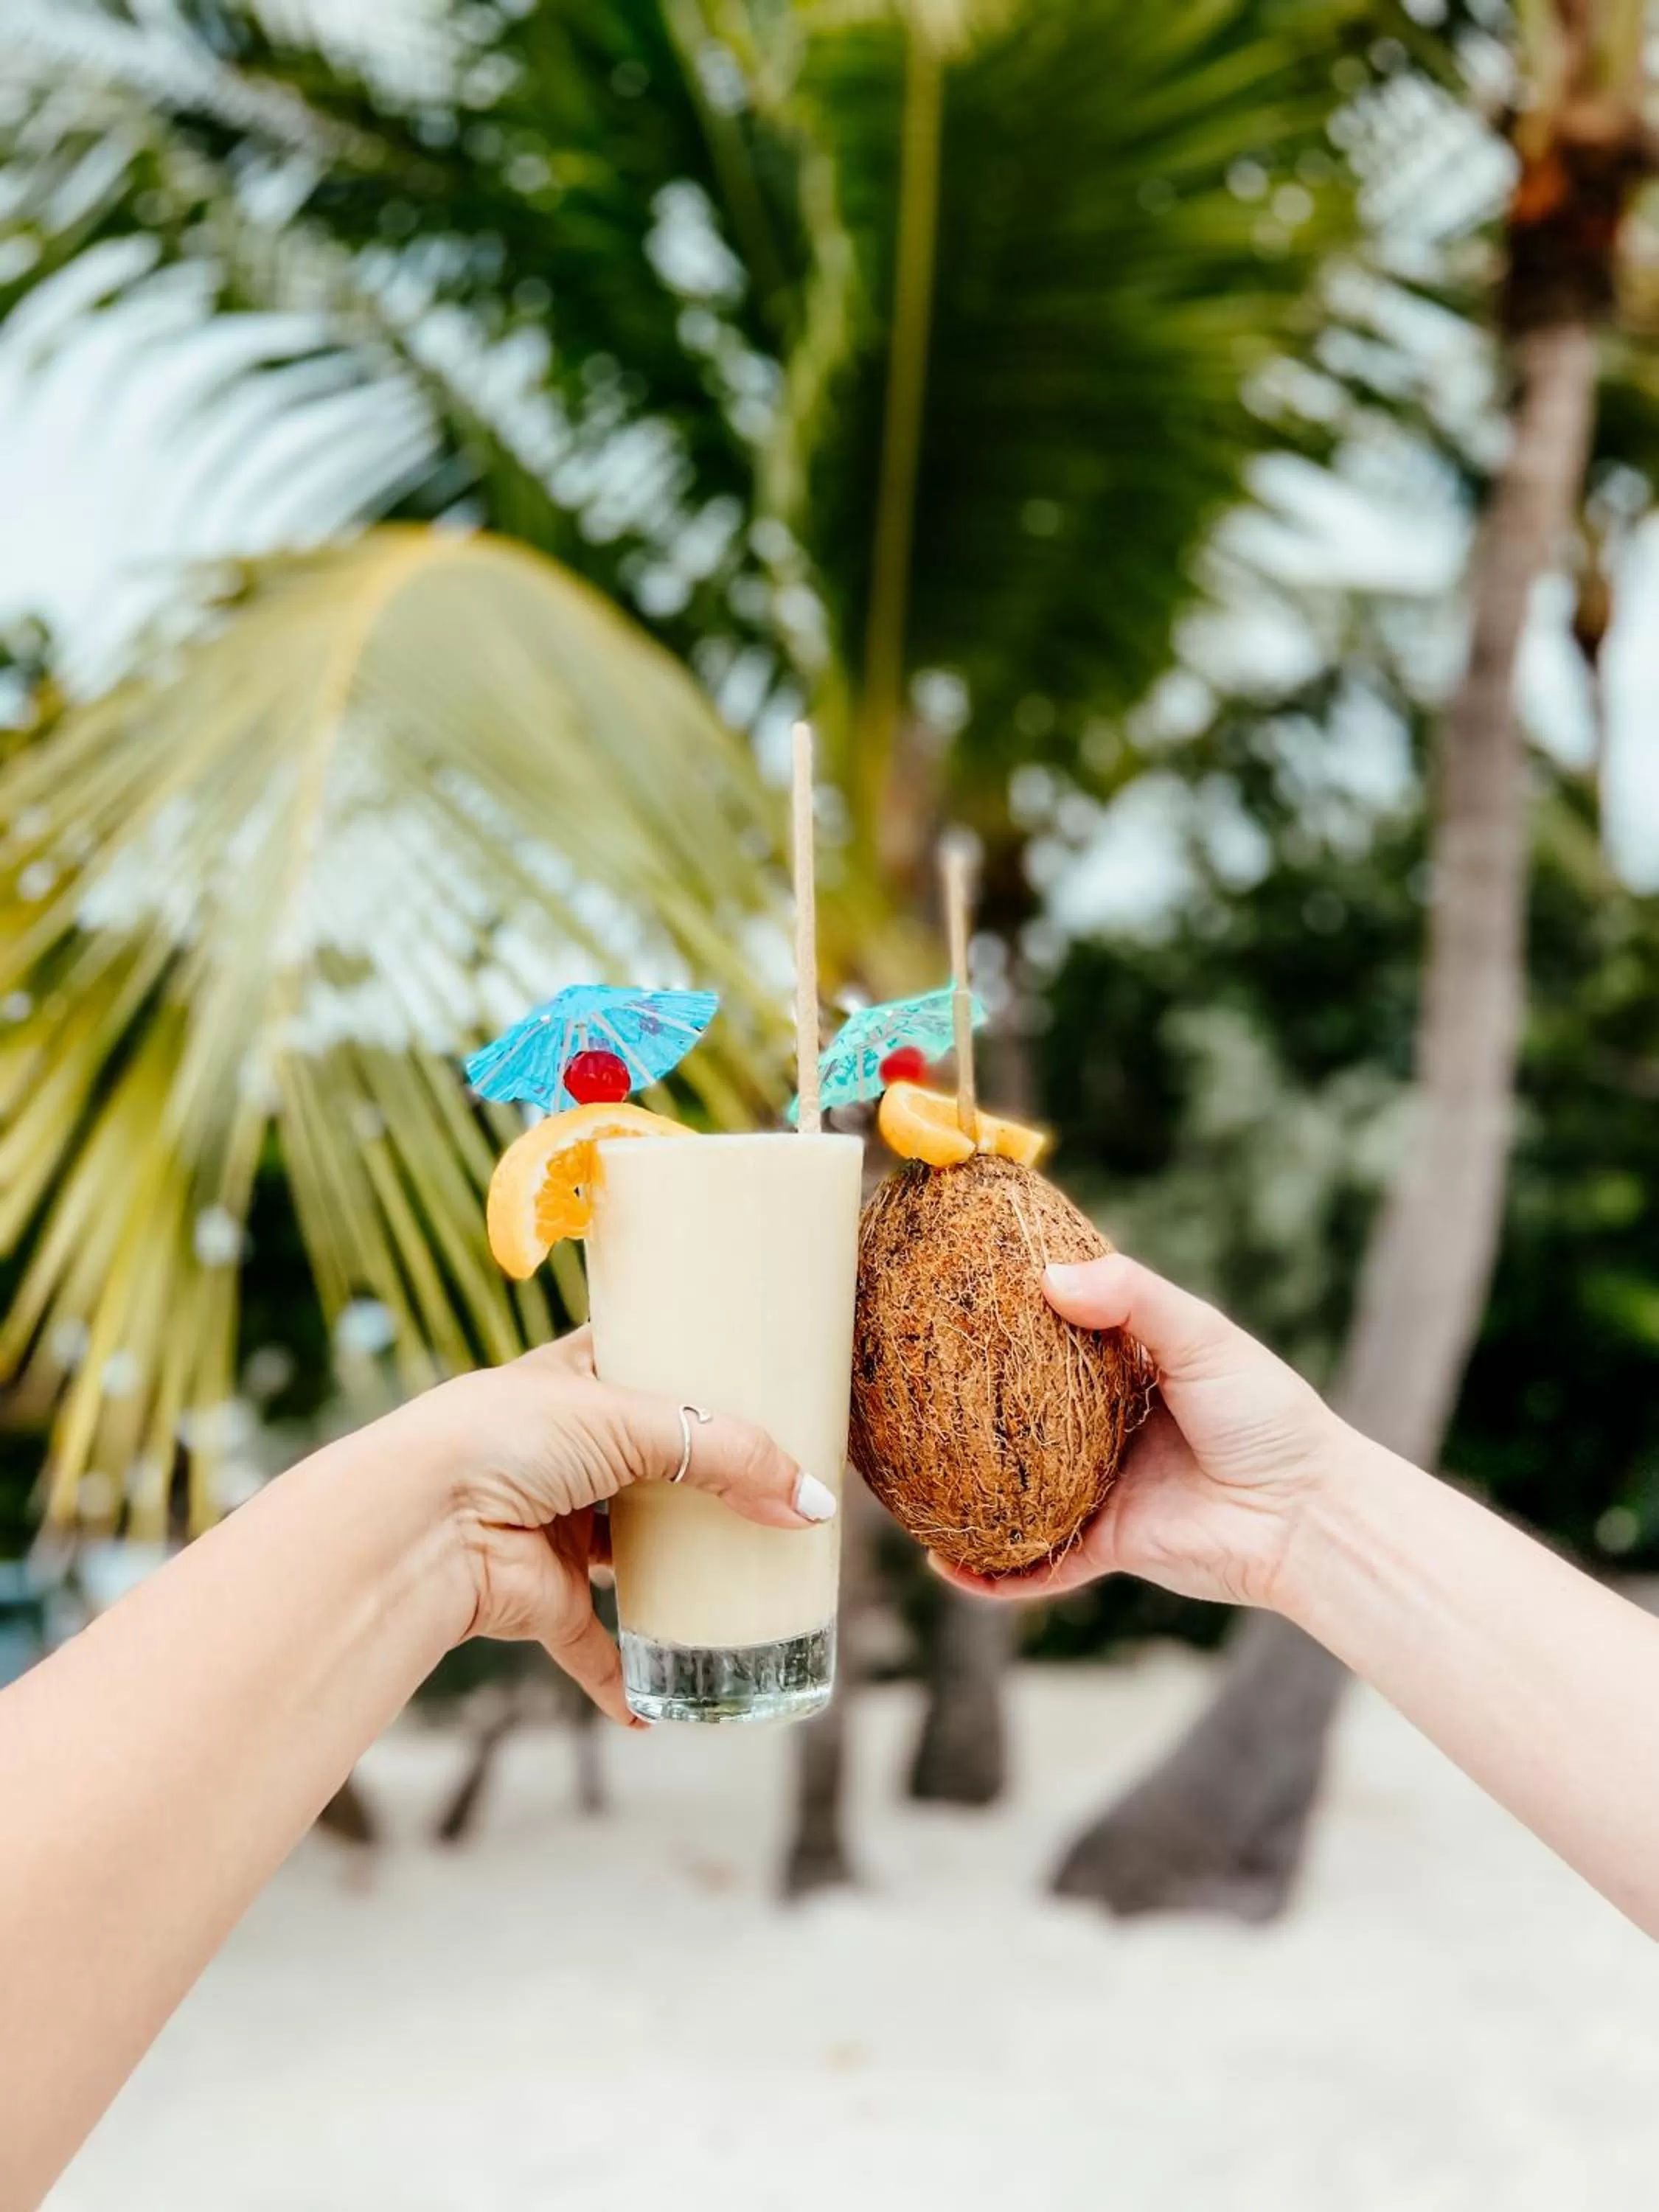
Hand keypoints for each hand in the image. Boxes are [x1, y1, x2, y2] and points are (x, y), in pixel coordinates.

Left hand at [411, 1330, 834, 1724]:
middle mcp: (564, 1452)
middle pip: (650, 1464)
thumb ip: (728, 1456)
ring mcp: (555, 1528)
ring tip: (747, 1572)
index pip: (640, 1362)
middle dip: (703, 1479)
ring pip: (628, 1553)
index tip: (753, 1376)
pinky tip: (663, 1706)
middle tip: (774, 1484)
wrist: (419, 1526)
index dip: (690, 1367)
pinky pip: (595, 1647)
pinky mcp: (545, 1598)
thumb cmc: (507, 1439)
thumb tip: (811, 1505)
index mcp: (572, 1381)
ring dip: (674, 1569)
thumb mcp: (631, 1421)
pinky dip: (627, 1678)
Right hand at [933, 1255, 1347, 1610]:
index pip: (1047, 1339)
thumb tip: (1050, 1278)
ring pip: (1014, 1492)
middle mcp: (1102, 1430)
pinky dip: (991, 1572)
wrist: (1307, 1515)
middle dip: (962, 1408)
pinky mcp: (1105, 1546)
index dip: (999, 1322)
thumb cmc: (1267, 1415)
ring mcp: (1100, 1490)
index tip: (946, 1296)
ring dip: (963, 1490)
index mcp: (1124, 1371)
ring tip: (901, 1479)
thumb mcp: (1202, 1337)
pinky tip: (945, 1562)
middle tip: (900, 1386)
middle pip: (1016, 1416)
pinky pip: (1035, 1564)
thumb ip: (1134, 1299)